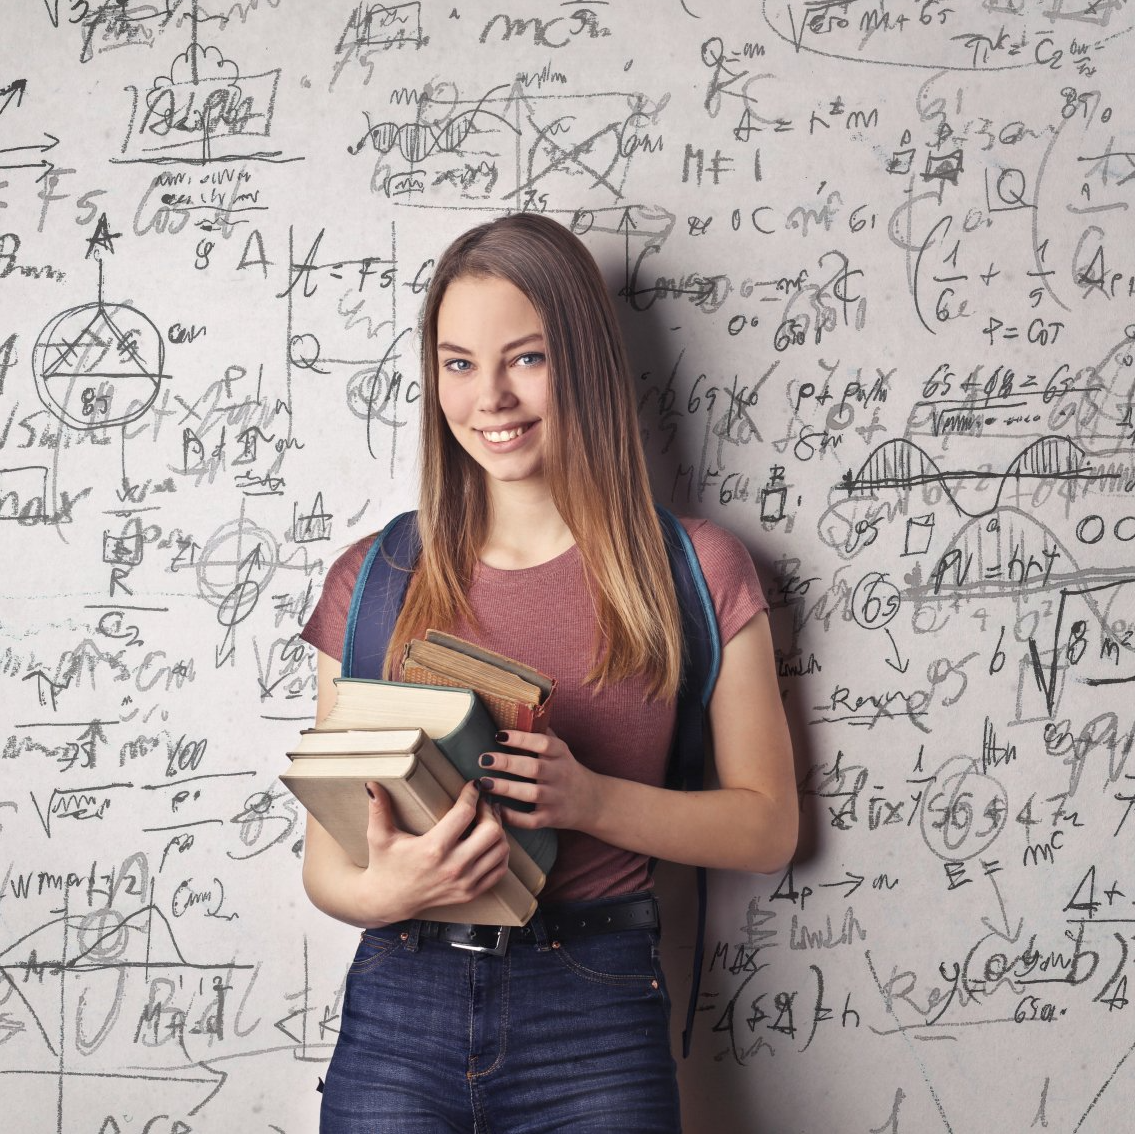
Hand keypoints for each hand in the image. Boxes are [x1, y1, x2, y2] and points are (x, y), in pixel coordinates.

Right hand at [359, 780, 510, 922]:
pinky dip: (500, 853)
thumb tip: (372, 784)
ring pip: (500, 850)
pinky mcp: (470, 893)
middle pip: (491, 831)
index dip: (473, 794)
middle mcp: (453, 867)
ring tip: (488, 818)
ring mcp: (464, 883)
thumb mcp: (379, 836)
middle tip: (483, 802)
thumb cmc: (384, 864)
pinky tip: (490, 841)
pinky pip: (499, 870)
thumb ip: (378, 809)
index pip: (465, 814)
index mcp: (432, 849)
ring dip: (499, 830)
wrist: (387, 901)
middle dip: (490, 811)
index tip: (473, 785)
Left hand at [476, 727, 601, 831]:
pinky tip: (496, 809)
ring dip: (506, 788)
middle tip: (483, 759)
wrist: (592, 801)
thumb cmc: (567, 770)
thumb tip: (520, 712)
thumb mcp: (561, 750)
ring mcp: (556, 798)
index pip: (543, 743)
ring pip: (530, 793)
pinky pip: (531, 820)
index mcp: (561, 754)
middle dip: (507, 762)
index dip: (521, 738)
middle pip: (533, 767)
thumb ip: (543, 734)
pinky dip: (514, 817)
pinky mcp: (551, 818)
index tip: (498, 735)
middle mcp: (560, 775)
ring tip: (483, 783)